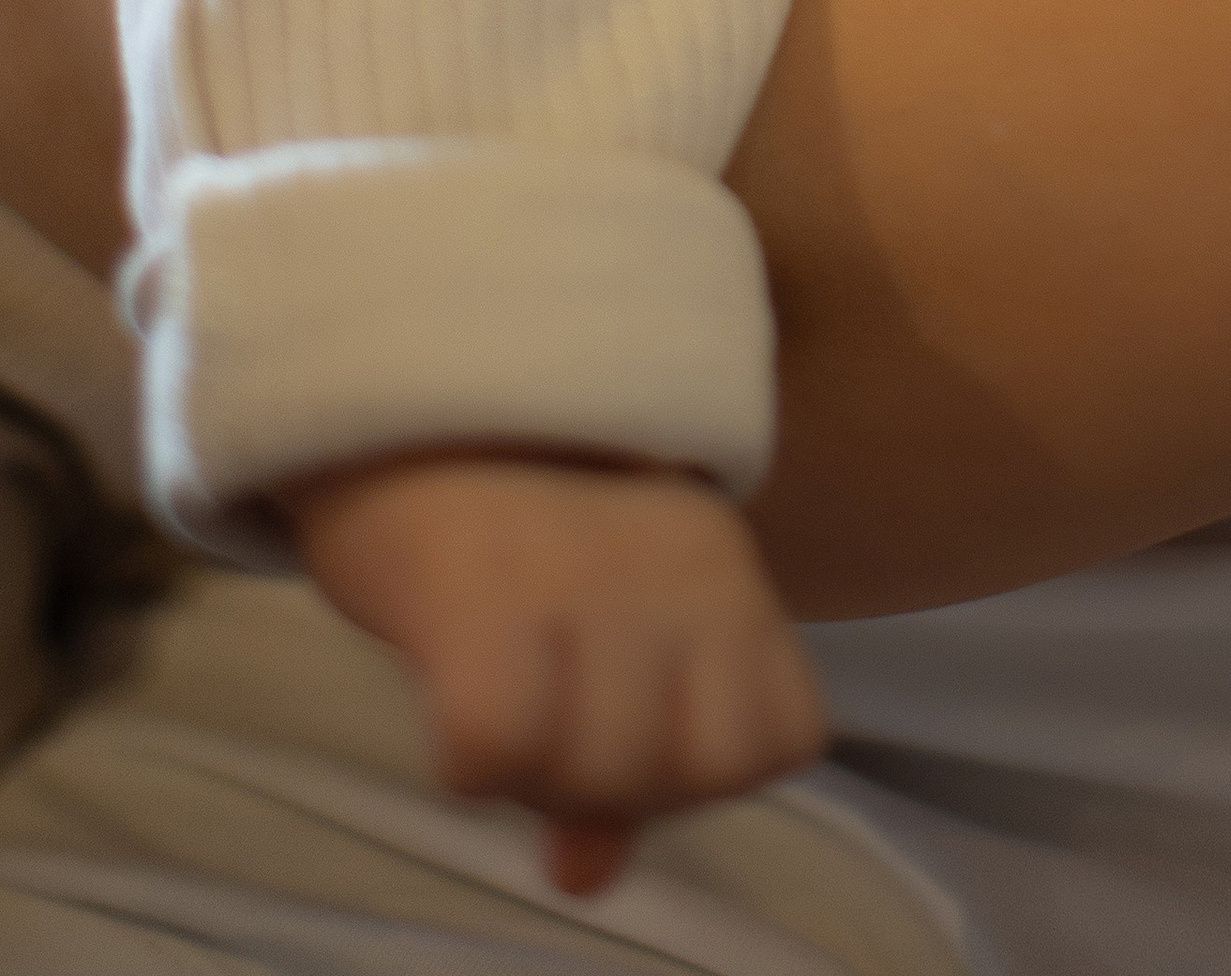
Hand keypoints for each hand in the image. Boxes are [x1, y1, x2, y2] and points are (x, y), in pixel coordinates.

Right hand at [288, 450, 826, 898]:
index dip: (711, 769)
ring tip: (498, 709)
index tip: (642, 733)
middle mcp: (679, 570)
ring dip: (546, 778)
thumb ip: (621, 743)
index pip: (789, 734)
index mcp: (722, 571)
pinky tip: (448, 700)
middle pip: (702, 769)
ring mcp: (587, 574)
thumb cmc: (518, 520)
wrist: (412, 386)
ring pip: (614, 768)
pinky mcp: (480, 587)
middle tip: (552, 727)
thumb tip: (589, 874)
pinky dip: (474, 760)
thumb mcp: (603, 615)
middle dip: (623, 787)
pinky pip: (497, 746)